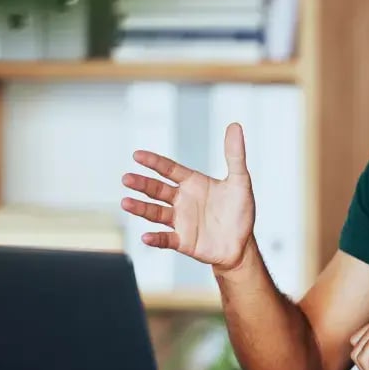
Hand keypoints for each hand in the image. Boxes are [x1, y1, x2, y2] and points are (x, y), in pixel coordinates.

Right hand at [121, 123, 254, 269]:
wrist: (242, 244)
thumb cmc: (240, 212)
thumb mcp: (240, 181)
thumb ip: (235, 155)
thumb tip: (235, 125)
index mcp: (193, 183)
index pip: (169, 169)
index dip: (154, 162)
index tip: (137, 155)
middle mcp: (183, 200)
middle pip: (157, 189)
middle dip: (142, 183)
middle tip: (126, 178)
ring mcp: (181, 221)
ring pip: (155, 212)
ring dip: (141, 208)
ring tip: (126, 202)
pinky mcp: (183, 241)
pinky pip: (166, 239)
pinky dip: (155, 238)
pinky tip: (146, 236)